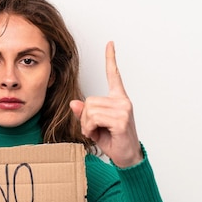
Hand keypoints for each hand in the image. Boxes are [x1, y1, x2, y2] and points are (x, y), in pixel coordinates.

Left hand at [70, 41, 142, 167]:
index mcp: (118, 99)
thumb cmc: (113, 141)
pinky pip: (94, 118)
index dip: (111, 59)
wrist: (126, 157)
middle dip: (85, 117)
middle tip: (92, 129)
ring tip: (95, 132)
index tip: (110, 43)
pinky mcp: (121, 120)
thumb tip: (74, 103)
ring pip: (90, 109)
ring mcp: (123, 109)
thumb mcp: (94, 126)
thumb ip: (84, 113)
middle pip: (89, 100)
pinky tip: (98, 134)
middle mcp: (122, 101)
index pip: (114, 75)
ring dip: (87, 124)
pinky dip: (90, 128)